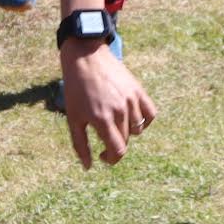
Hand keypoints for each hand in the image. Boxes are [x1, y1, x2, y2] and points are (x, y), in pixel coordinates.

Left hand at [59, 41, 157, 167]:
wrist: (85, 57)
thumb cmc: (75, 89)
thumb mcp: (73, 118)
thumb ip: (80, 144)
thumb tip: (89, 167)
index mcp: (102, 119)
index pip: (118, 151)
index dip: (112, 159)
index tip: (103, 156)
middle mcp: (120, 111)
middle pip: (127, 140)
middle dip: (116, 145)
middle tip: (104, 138)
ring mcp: (131, 100)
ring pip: (138, 129)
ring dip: (127, 132)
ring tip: (114, 124)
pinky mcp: (138, 90)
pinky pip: (150, 113)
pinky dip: (145, 120)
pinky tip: (132, 118)